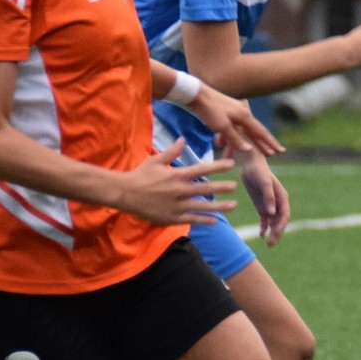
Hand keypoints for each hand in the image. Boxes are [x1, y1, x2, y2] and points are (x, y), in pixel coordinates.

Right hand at [115, 139, 235, 224]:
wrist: (125, 194)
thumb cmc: (140, 175)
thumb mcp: (155, 160)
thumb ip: (172, 152)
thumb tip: (183, 139)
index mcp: (177, 175)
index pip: (202, 169)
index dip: (217, 166)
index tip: (231, 165)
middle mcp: (179, 190)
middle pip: (205, 189)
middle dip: (222, 187)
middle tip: (235, 186)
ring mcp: (176, 205)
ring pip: (202, 207)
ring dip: (219, 206)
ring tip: (233, 205)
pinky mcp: (172, 218)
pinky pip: (191, 220)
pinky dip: (204, 220)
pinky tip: (215, 221)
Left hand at [191, 86, 284, 157]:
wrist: (195, 94)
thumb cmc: (208, 110)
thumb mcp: (222, 126)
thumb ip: (235, 139)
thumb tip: (249, 150)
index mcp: (244, 117)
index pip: (261, 132)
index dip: (270, 143)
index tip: (280, 151)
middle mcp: (242, 114)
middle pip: (255, 132)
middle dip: (262, 144)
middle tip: (272, 154)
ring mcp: (234, 112)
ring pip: (240, 131)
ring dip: (239, 143)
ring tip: (241, 153)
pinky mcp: (224, 113)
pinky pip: (230, 128)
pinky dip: (226, 137)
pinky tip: (219, 143)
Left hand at [238, 149, 290, 246]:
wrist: (250, 166)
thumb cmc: (259, 172)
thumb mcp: (264, 183)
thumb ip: (269, 197)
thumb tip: (272, 213)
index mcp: (282, 198)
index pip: (285, 215)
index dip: (281, 226)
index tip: (276, 234)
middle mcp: (278, 203)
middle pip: (280, 222)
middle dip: (277, 233)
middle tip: (271, 244)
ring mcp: (270, 206)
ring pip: (273, 223)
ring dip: (272, 233)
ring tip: (268, 244)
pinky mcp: (262, 207)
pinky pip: (265, 221)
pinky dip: (264, 228)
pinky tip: (261, 235)